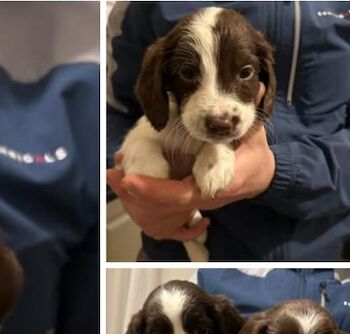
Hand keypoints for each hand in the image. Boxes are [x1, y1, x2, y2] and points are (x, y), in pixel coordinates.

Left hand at [107, 122, 274, 242]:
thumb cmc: (253, 152)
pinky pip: (157, 205)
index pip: (180, 196)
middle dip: (134, 193)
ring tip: (112, 176)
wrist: (257, 175)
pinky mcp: (183, 201)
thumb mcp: (252, 134)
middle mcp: (201, 198)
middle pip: (161, 207)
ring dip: (131, 194)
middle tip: (113, 175)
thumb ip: (246, 116)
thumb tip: (254, 88)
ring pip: (155, 210)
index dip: (153, 190)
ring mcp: (191, 202)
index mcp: (218, 185)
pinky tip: (121, 179)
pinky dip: (138, 194)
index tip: (130, 180)